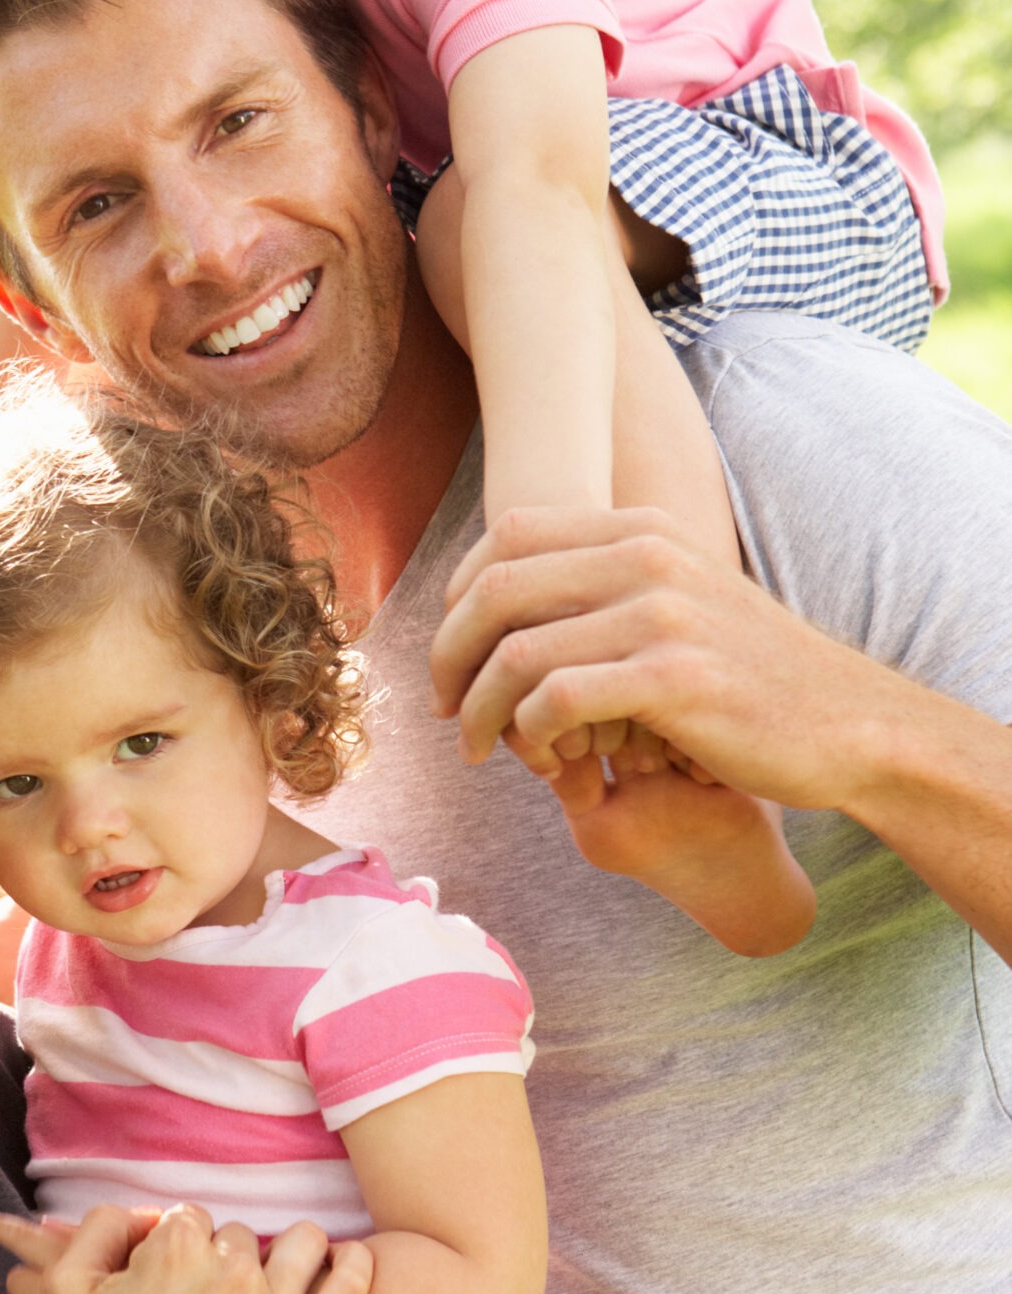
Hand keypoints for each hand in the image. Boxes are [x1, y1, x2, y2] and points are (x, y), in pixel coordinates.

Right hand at [34, 1207, 373, 1293]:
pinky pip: (349, 1288)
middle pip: (240, 1236)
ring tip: (278, 1280)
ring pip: (302, 1244)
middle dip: (224, 1262)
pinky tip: (346, 1261)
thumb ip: (103, 1228)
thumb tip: (149, 1216)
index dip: (176, 1251)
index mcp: (174, 1248)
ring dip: (290, 1253)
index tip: (170, 1286)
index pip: (191, 1220)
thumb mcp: (64, 1287)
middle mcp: (229, 1271)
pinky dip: (353, 1265)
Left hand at [432, 505, 880, 802]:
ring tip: (477, 749)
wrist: (851, 725)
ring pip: (514, 653)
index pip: (505, 534)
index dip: (457, 595)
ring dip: (478, 711)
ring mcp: (661, 615)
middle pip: (493, 590)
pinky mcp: (672, 679)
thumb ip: (604, 585)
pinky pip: (554, 701)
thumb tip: (499, 597)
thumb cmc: (750, 677)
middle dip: (448, 655)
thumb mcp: (679, 600)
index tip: (451, 653)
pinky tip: (542, 764)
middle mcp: (647, 556)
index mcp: (642, 529)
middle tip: (441, 707)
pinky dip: (528, 737)